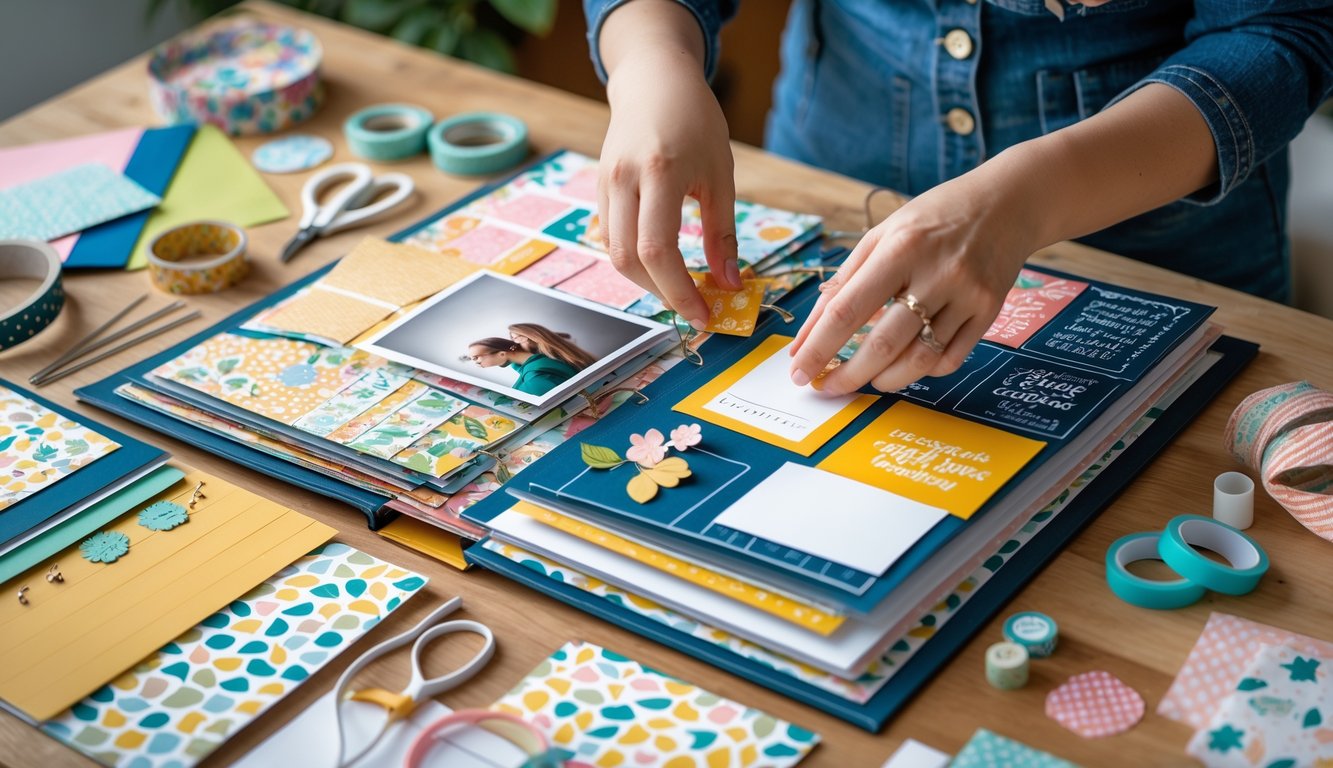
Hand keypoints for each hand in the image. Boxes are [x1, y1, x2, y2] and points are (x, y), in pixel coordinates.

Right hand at [597, 5, 741, 329]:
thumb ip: (723, 232)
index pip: (658, 250)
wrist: (653, 80)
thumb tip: (729, 285)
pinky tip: (661, 264)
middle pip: (628, 259)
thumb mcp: (720, 173)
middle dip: (661, 293)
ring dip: (646, 281)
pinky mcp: (599, 188)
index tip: (703, 316)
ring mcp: (606, 184)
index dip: (678, 291)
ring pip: (614, 253)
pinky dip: (634, 259)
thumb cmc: (694, 121)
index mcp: (660, 172)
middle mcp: (624, 179)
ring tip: (679, 289)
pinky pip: (610, 237)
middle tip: (693, 308)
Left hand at [788, 173, 1033, 395]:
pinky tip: (906, 365)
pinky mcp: (989, 312)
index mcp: (901, 248)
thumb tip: (810, 332)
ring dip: (883, 380)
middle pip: (884, 344)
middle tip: (825, 387)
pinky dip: (922, 371)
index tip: (798, 369)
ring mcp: (967, 296)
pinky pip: (949, 359)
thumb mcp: (883, 233)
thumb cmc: (934, 218)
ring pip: (919, 360)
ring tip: (865, 380)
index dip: (819, 345)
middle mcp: (937, 273)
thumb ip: (845, 280)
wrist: (1007, 204)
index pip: (848, 308)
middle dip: (847, 374)